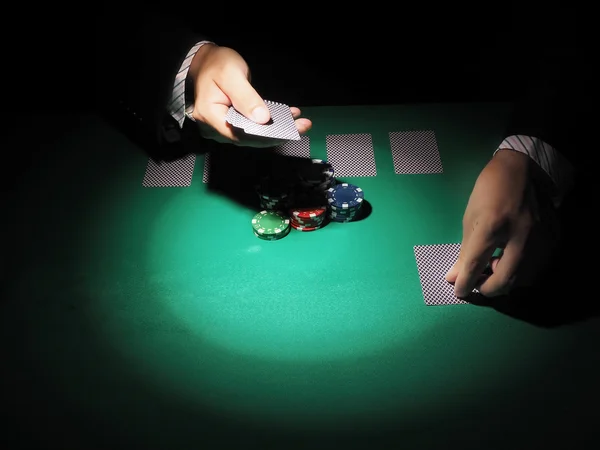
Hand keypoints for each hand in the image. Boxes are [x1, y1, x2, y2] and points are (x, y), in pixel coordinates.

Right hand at [187, 44, 310, 146]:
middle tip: (302, 126)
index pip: (240, 134)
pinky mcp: (232, 124)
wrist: (205, 61)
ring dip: (277, 130)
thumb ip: (246, 97)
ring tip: (300, 122)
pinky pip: (252, 128)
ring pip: (252, 135)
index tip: (288, 131)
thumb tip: (262, 119)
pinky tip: (289, 117)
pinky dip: (270, 124)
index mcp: (210, 117)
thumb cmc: (216, 65)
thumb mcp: (231, 75)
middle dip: (277, 134)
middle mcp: (215, 128)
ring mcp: (223, 128)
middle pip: (248, 138)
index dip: (265, 136)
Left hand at [445, 149, 558, 297]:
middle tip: (475, 284)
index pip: (475, 265)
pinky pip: (534, 268)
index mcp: (492, 225)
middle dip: (486, 288)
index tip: (459, 291)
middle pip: (504, 279)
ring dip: (503, 280)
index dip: (464, 283)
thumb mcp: (470, 218)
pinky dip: (519, 272)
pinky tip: (508, 261)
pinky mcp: (551, 239)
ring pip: (521, 278)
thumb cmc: (489, 191)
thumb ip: (464, 251)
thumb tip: (454, 276)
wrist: (522, 168)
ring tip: (491, 269)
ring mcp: (539, 238)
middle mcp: (520, 235)